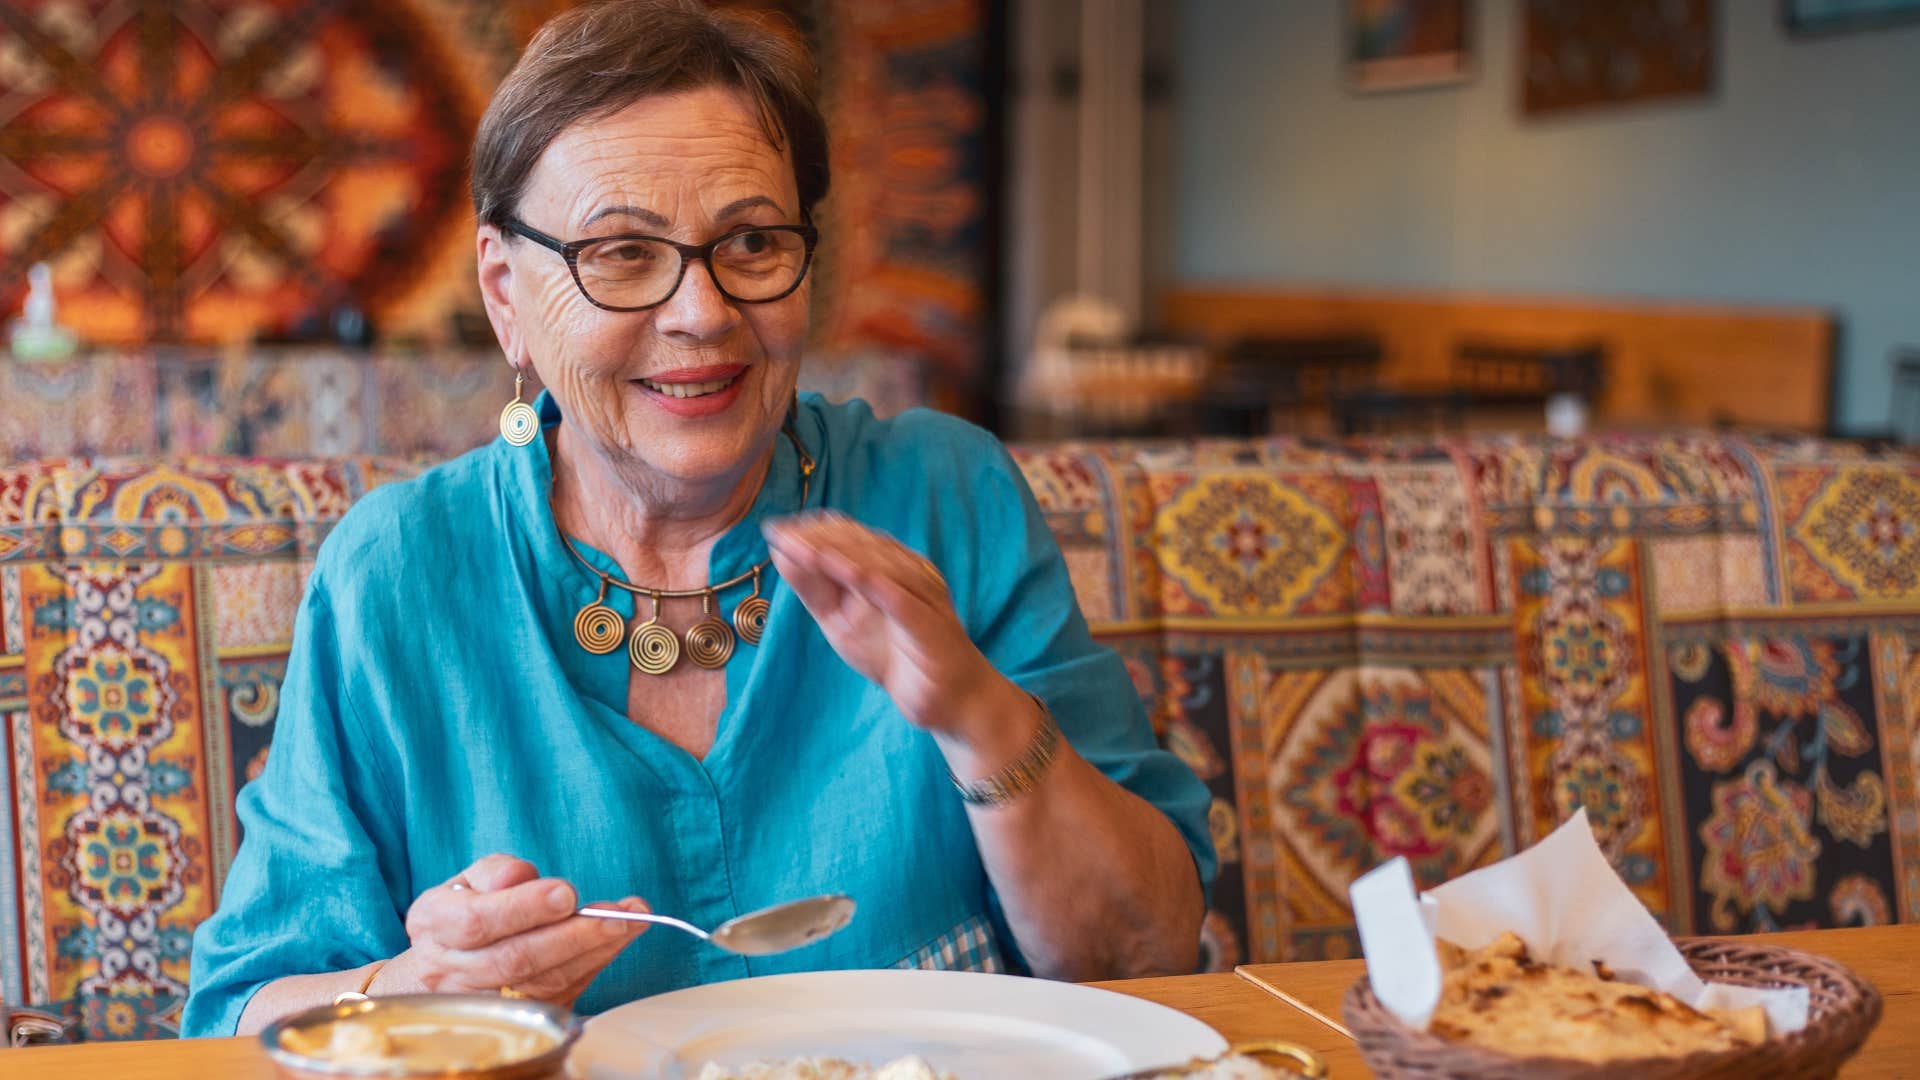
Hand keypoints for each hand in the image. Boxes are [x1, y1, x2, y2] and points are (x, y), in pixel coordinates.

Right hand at [377, 854, 647, 1007]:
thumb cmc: (465, 911)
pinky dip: (592, 967)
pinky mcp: (515, 1019)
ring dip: (593, 952)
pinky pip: (559, 997)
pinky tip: (619, 941)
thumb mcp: (468, 880)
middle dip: (571, 936)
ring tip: (631, 922)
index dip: (522, 909)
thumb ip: (495, 871)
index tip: (566, 893)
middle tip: (616, 916)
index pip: (476, 921)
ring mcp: (482, 1002)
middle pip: (513, 960)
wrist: (440, 969)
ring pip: (541, 984)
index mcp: (435, 925)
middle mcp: (452, 971)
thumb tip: (519, 875)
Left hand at [764, 511, 1022, 747]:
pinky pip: (903, 600)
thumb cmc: (895, 656)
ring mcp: (926, 595)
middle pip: (862, 544)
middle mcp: (911, 571)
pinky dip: (875, 583)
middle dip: (819, 538)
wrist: (949, 702)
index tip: (773, 530)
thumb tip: (780, 551)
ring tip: (803, 547)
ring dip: (840, 553)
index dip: (812, 531)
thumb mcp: (841, 621)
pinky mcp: (933, 626)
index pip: (849, 536)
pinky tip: (847, 572)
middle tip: (780, 535)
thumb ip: (815, 589)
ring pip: (882, 565)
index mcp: (891, 564)